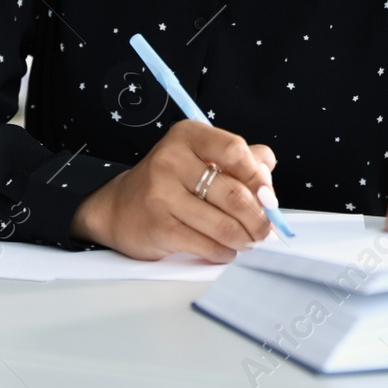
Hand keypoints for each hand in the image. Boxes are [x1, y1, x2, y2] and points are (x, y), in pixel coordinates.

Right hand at [68, 120, 276, 263]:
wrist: (119, 207)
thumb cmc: (171, 182)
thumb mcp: (201, 157)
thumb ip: (241, 161)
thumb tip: (268, 182)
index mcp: (188, 136)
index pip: (235, 150)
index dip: (258, 177)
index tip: (268, 196)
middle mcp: (172, 159)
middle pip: (234, 193)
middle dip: (258, 218)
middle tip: (264, 229)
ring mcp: (162, 193)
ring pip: (224, 224)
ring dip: (244, 238)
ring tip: (248, 240)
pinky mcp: (159, 226)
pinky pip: (207, 244)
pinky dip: (224, 252)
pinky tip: (226, 249)